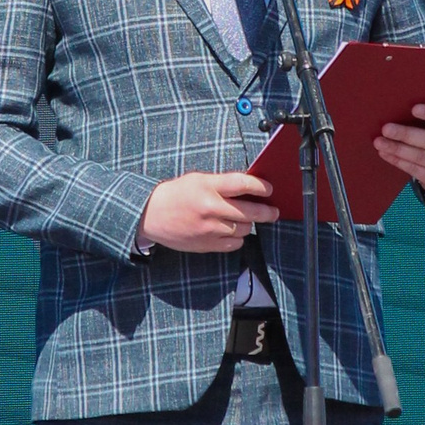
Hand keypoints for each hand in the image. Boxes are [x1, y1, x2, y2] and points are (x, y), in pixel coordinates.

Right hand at [139, 170, 282, 252]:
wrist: (151, 215)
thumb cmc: (177, 194)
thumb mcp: (198, 179)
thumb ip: (223, 183)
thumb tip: (252, 189)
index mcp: (208, 186)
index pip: (242, 184)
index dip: (260, 187)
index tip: (269, 189)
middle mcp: (210, 208)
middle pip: (249, 212)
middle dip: (266, 212)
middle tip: (274, 211)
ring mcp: (209, 229)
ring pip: (244, 229)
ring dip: (249, 224)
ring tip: (246, 219)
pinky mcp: (206, 245)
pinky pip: (234, 244)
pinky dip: (238, 238)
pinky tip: (233, 231)